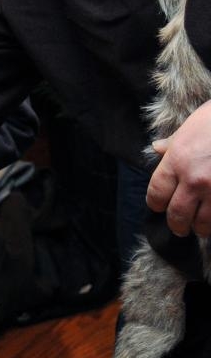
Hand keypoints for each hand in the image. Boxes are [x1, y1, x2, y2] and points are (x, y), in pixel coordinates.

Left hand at [147, 100, 210, 236]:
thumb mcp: (190, 127)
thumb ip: (173, 144)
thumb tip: (157, 148)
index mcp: (177, 161)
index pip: (156, 192)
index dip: (155, 203)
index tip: (158, 207)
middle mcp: (194, 179)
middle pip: (176, 214)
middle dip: (176, 225)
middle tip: (179, 228)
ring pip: (203, 223)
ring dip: (200, 228)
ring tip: (200, 229)